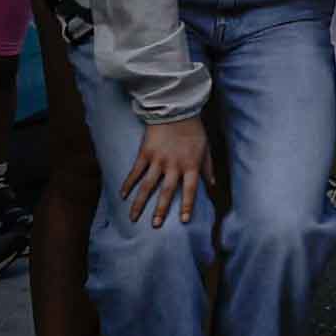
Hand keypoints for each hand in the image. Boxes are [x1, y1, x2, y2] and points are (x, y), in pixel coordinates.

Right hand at [123, 112, 216, 228]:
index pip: (190, 190)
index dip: (187, 205)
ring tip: (133, 218)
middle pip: (166, 192)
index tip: (183, 221)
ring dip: (140, 203)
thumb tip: (212, 185)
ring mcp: (158, 160)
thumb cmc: (194, 130)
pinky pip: (135, 172)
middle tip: (155, 226)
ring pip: (147, 186)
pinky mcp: (145, 153)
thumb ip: (208, 168)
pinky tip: (122, 196)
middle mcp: (174, 165)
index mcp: (191, 165)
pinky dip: (128, 184)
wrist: (176, 110)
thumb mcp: (205, 148)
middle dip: (160, 210)